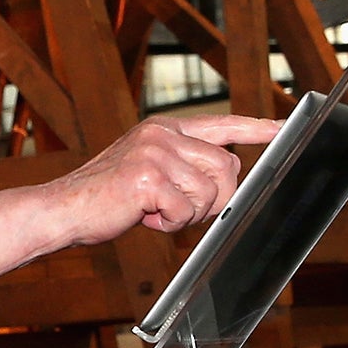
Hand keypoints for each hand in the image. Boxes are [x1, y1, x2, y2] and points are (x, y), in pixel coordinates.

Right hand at [0, 114, 281, 285]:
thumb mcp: (147, 170)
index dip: (257, 128)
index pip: (222, 123)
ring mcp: (155, 152)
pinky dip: (168, 224)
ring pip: (210, 193)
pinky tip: (142, 216)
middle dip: (215, 199)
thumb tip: (226, 184)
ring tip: (152, 211)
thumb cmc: (104, 197)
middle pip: (227, 168)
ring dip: (188, 215)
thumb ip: (183, 167)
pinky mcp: (148, 177)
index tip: (285, 127)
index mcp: (164, 128)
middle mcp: (162, 133)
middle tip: (179, 209)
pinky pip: (187, 211)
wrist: (62, 209)